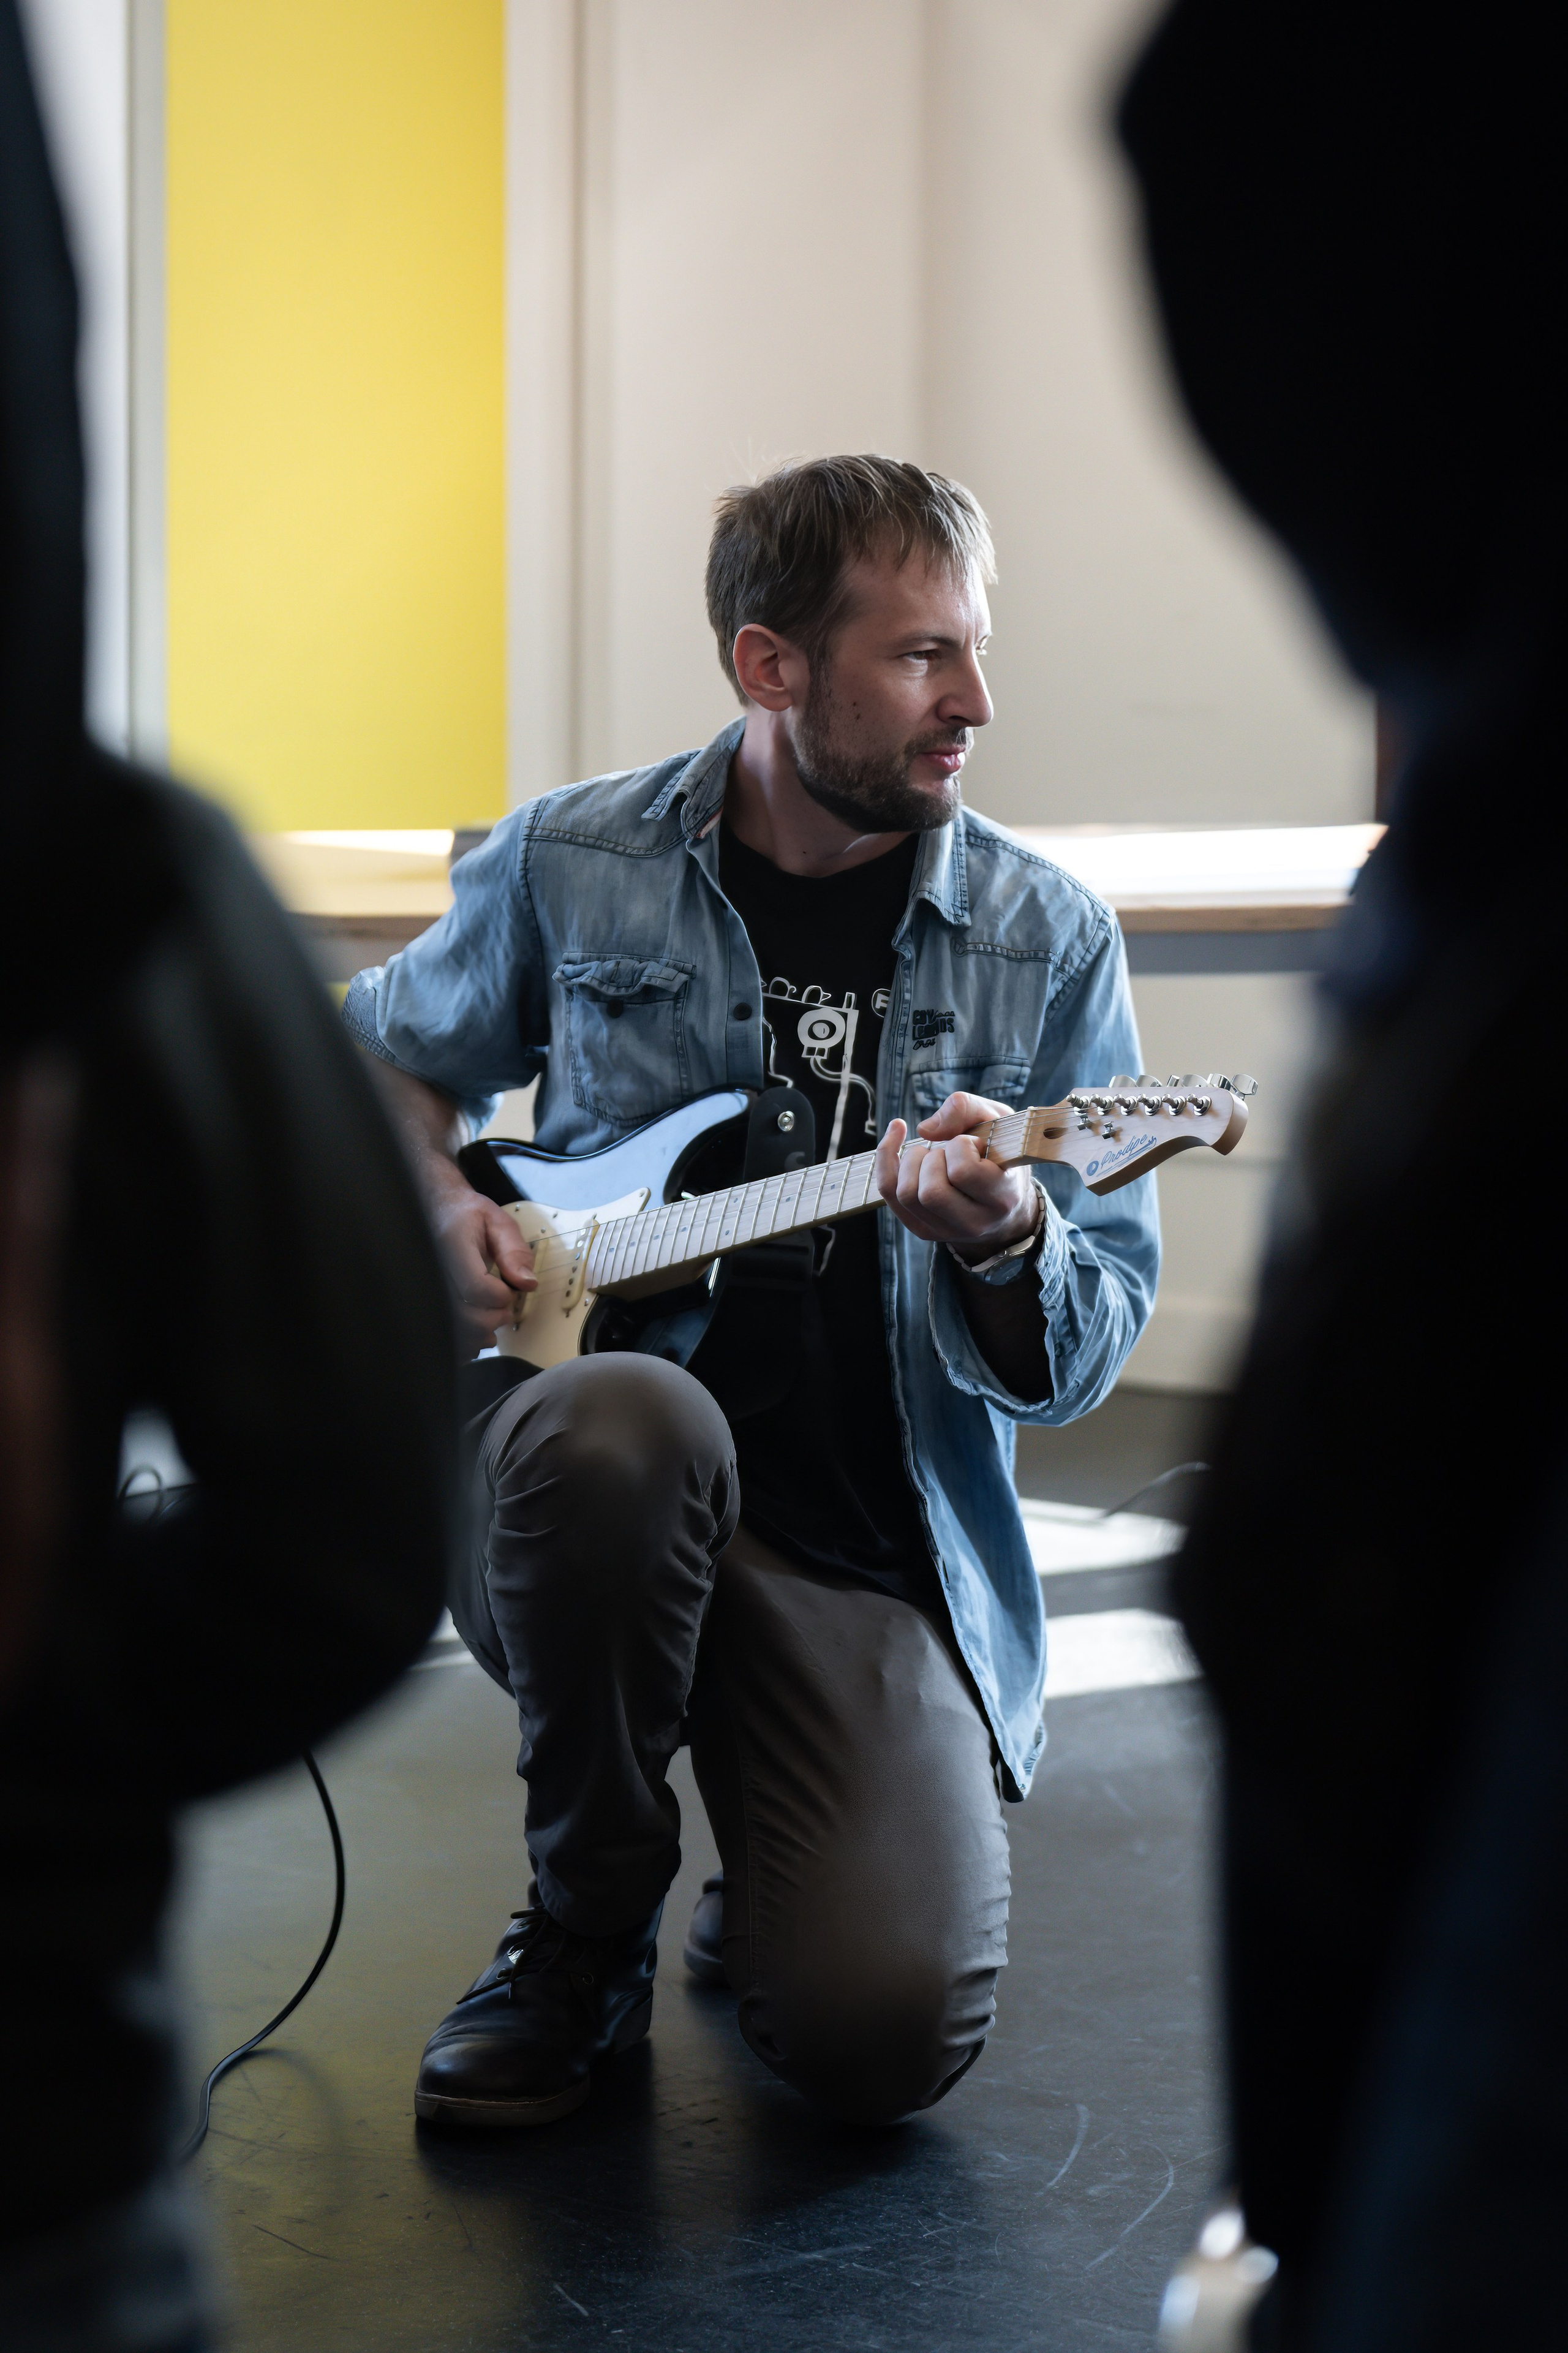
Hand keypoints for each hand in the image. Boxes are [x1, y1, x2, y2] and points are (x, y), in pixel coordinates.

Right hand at [430, 1183, 536, 1353]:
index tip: (509, 1290)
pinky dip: (462, 1342)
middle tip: (504, 1310)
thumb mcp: (497, 1222)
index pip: (475, 1287)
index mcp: (451, 1246)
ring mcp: (425, 1286)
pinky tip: (475, 1331)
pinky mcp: (424, 1299)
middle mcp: (432, 1269)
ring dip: (478, 1334)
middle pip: (462, 1315)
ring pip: (450, 1330)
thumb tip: (527, 1283)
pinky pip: (441, 1334)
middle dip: (492, 1318)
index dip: (500, 1296)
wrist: (436, 1211)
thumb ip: (515, 1251)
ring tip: (491, 1320)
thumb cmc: (466, 1216)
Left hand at [873, 1092, 1040, 1259]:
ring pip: (906, 1194)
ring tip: (934, 1154)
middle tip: (951, 1151)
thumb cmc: (1001, 1155)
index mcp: (1001, 1198)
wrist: (1005, 1201)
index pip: (963, 1172)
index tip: (975, 1143)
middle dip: (933, 1158)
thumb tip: (924, 1129)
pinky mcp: (922, 1228)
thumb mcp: (998, 1121)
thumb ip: (967, 1109)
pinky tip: (896, 1134)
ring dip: (913, 1161)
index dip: (961, 1146)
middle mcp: (974, 1223)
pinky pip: (888, 1192)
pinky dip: (887, 1158)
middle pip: (930, 1192)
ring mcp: (944, 1231)